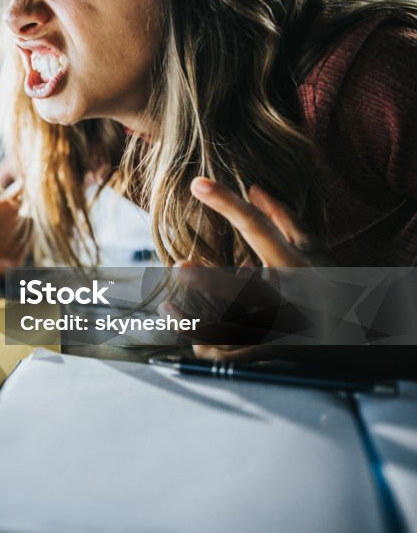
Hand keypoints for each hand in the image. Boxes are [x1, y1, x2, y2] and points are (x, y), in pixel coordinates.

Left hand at [175, 177, 323, 359]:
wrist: (369, 336)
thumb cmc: (335, 284)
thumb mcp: (316, 250)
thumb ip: (284, 219)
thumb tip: (253, 187)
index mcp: (295, 263)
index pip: (258, 226)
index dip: (228, 203)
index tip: (197, 183)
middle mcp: (290, 296)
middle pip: (248, 289)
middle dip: (212, 281)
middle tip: (179, 268)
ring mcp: (283, 328)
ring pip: (233, 330)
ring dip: (194, 322)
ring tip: (167, 308)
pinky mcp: (273, 352)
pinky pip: (232, 353)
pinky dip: (207, 345)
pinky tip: (188, 334)